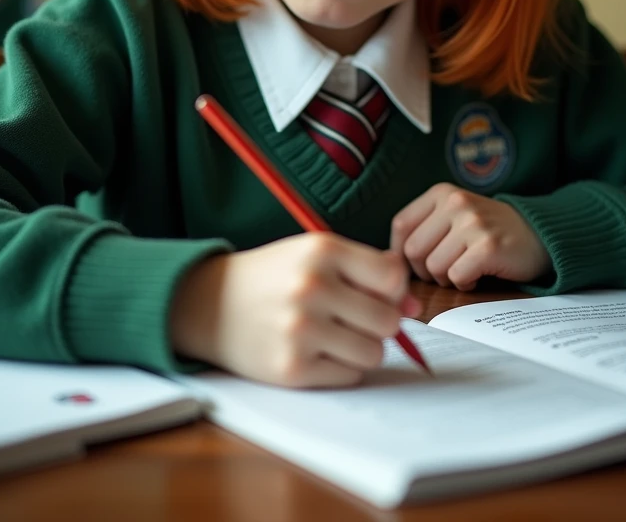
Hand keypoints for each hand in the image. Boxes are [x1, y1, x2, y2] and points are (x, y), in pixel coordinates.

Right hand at [170, 233, 421, 387]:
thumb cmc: (274, 276)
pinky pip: (349, 375)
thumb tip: (414, 308)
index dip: (393, 289)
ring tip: (333, 333)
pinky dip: (340, 367)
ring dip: (361, 347)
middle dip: (378, 322)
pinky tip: (315, 350)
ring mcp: (301, 330)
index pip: (393, 277)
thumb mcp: (316, 255)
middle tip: (352, 316)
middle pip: (388, 320)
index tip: (377, 292)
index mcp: (322, 250)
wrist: (211, 303)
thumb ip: (368, 273)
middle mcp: (312, 287)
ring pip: (373, 353)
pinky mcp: (292, 368)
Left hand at [390, 183, 550, 290]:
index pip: (401, 225)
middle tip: (444, 272)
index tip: (412, 266)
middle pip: (413, 251)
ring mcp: (473, 223)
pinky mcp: (488, 246)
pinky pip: (456, 277)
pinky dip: (464, 284)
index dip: (400, 252)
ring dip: (446, 279)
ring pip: (434, 267)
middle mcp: (456, 203)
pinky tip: (477, 276)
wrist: (538, 234)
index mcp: (442, 193)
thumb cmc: (487, 232)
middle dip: (424, 271)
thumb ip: (424, 229)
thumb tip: (389, 261)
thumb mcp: (453, 216)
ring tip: (463, 271)